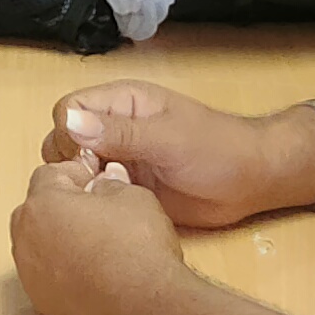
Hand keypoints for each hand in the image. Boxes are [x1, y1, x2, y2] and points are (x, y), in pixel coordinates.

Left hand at [11, 160, 196, 314]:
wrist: (147, 310)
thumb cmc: (138, 252)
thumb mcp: (133, 197)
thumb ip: (110, 184)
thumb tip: (104, 184)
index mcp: (42, 205)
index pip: (48, 176)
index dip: (75, 174)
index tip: (95, 180)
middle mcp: (27, 240)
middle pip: (36, 211)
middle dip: (62, 207)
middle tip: (96, 210)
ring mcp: (31, 277)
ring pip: (39, 247)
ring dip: (61, 241)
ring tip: (97, 245)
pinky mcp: (43, 305)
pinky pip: (48, 278)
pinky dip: (64, 272)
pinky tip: (94, 274)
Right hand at [35, 81, 295, 229]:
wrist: (251, 181)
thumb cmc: (217, 149)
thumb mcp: (168, 138)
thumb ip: (120, 132)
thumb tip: (68, 124)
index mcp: (121, 102)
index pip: (68, 109)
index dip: (68, 134)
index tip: (88, 159)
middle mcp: (113, 127)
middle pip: (62, 139)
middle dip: (69, 162)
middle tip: (97, 182)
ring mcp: (118, 158)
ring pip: (74, 167)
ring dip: (80, 183)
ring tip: (103, 198)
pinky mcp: (126, 187)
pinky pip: (94, 191)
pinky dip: (93, 201)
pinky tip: (108, 213)